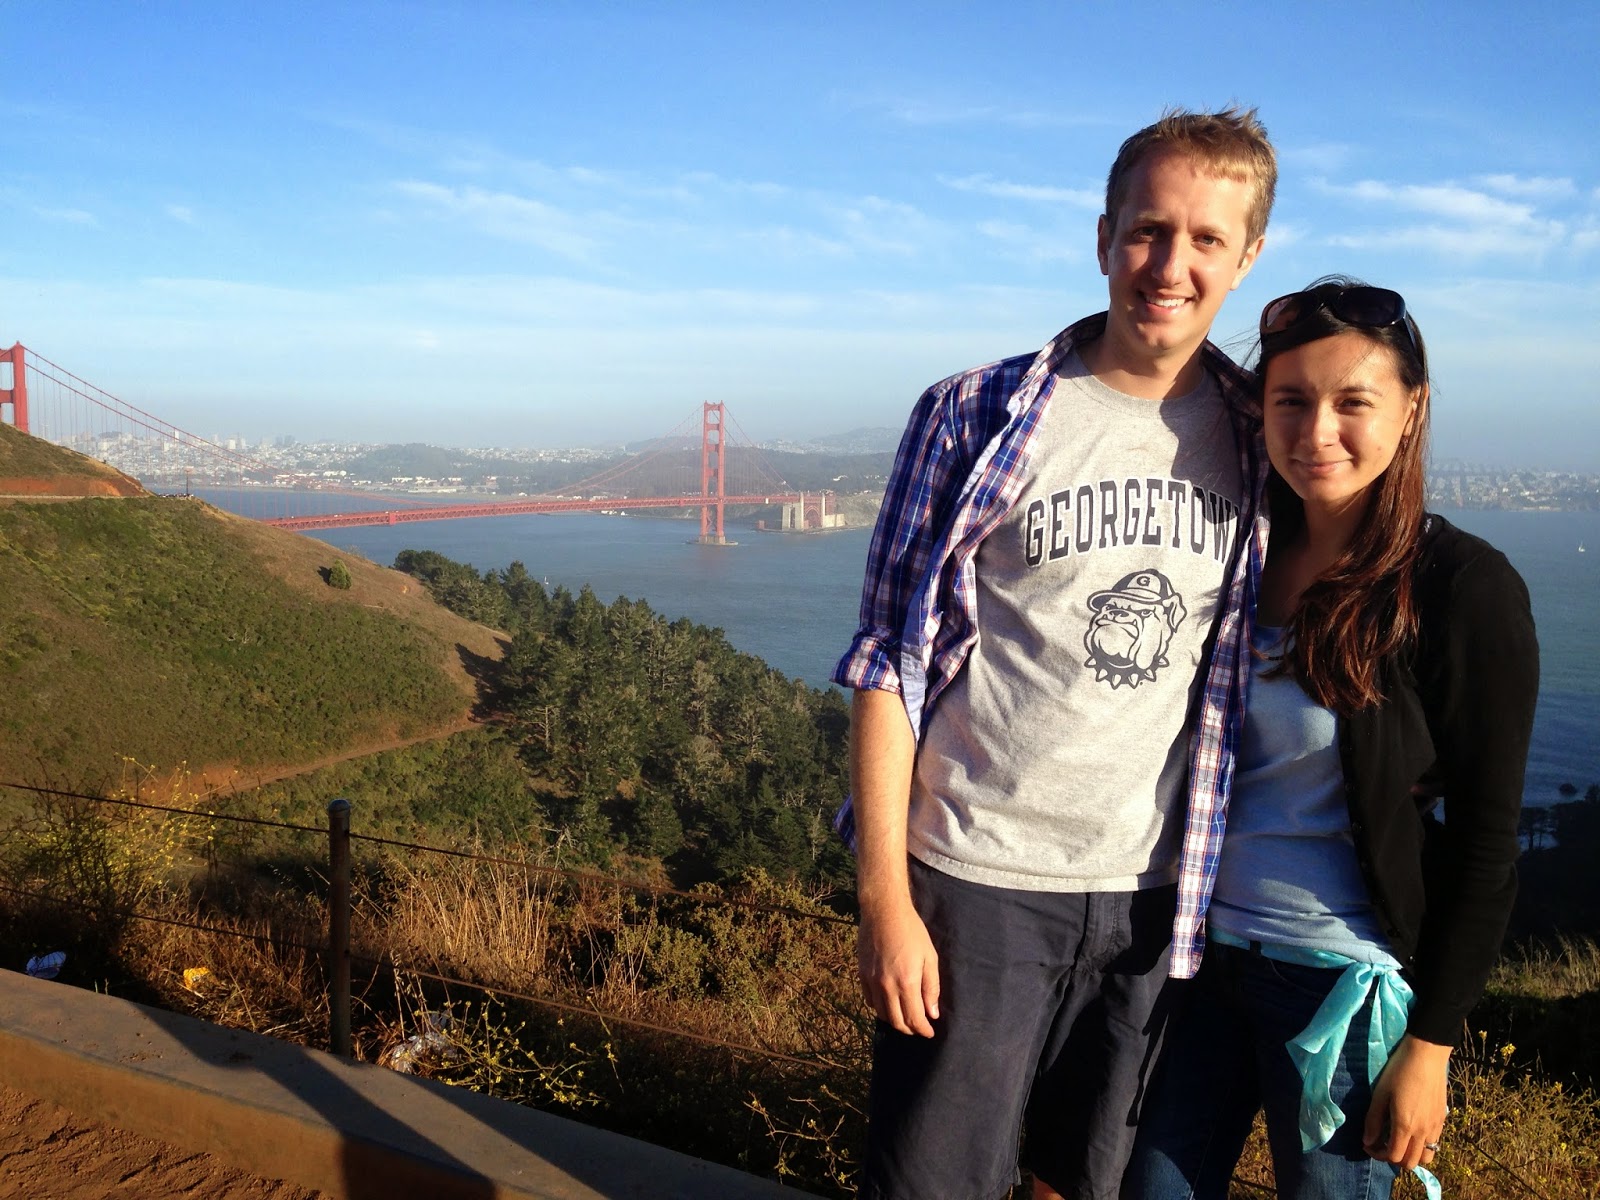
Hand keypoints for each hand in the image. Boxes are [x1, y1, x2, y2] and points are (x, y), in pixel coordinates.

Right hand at [857, 895, 939, 1036]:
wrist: (884, 912)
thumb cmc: (912, 932)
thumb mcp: (930, 957)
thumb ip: (931, 987)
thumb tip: (932, 1013)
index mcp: (907, 982)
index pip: (914, 1019)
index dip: (923, 1030)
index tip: (930, 1032)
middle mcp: (887, 986)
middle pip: (897, 1022)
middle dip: (910, 1030)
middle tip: (919, 1028)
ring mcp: (872, 981)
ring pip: (882, 1014)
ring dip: (895, 1021)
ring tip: (906, 1017)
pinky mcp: (862, 975)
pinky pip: (870, 1001)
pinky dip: (880, 1008)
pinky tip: (889, 1004)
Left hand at [1364, 1034, 1451, 1169]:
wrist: (1427, 1056)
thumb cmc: (1399, 1071)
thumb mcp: (1380, 1094)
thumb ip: (1373, 1120)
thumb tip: (1368, 1141)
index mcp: (1405, 1126)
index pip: (1393, 1157)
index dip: (1377, 1155)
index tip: (1368, 1144)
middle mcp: (1423, 1132)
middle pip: (1411, 1163)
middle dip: (1393, 1158)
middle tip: (1381, 1144)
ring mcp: (1436, 1127)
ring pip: (1426, 1157)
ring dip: (1411, 1155)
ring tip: (1398, 1141)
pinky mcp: (1442, 1120)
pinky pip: (1434, 1144)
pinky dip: (1422, 1146)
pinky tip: (1412, 1130)